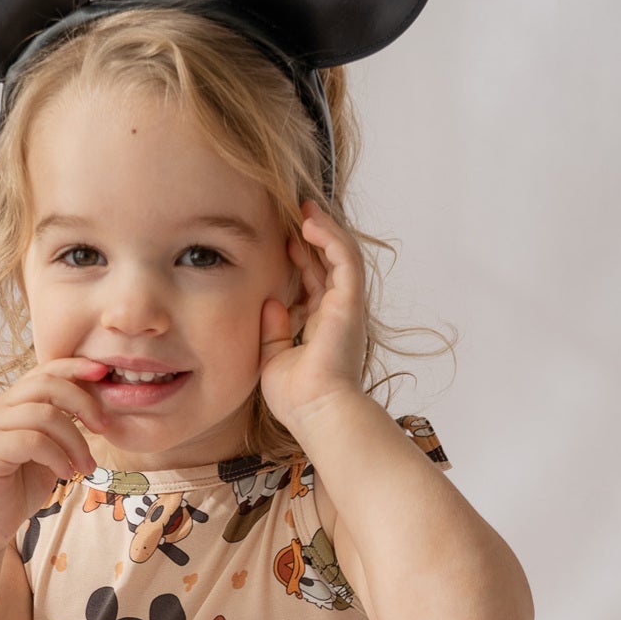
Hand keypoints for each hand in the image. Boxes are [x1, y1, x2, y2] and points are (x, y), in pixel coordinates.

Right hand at [0, 356, 108, 552]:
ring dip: (75, 441)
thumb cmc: (18, 487)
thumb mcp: (50, 451)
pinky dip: (58, 456)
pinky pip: (33, 441)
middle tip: (103, 429)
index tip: (104, 373)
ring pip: (44, 414)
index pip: (45, 370)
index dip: (76, 367)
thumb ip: (64, 426)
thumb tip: (98, 409)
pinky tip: (66, 473)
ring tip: (86, 467)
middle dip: (83, 403)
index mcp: (13, 403)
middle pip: (47, 384)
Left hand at [258, 199, 367, 436]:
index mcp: (322, 326)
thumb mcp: (273, 359)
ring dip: (324, 228)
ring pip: (341, 255)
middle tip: (295, 211)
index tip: (283, 239)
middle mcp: (338, 313)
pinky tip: (311, 222)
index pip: (315, 282)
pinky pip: (344, 259)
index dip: (301, 258)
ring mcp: (346, 307)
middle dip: (313, 236)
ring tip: (305, 207)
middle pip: (328, 263)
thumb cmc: (298, 397)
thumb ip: (273, 331)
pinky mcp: (350, 302)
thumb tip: (270, 303)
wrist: (317, 412)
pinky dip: (330, 237)